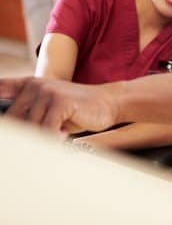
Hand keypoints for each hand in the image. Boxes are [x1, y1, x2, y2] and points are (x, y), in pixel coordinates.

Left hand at [0, 76, 118, 133]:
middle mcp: (35, 85)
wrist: (107, 103)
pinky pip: (46, 130)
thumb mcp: (48, 109)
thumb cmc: (76, 110)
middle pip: (14, 120)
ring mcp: (48, 92)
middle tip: (42, 140)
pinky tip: (64, 136)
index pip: (0, 91)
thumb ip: (28, 115)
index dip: (0, 110)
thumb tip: (11, 136)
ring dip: (44, 138)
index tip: (8, 128)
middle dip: (25, 136)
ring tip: (58, 135)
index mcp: (29, 85)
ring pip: (30, 128)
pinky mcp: (60, 101)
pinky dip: (54, 139)